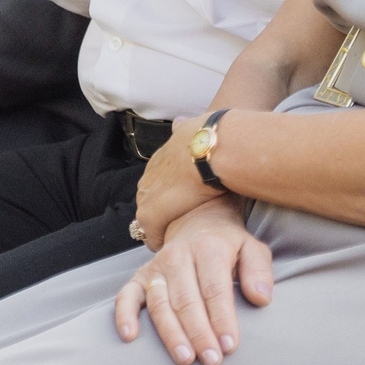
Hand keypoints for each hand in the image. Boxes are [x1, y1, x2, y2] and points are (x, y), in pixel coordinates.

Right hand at [113, 197, 272, 364]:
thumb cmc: (229, 245)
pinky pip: (126, 296)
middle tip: (212, 361)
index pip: (215, 290)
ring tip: (185, 359)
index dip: (222, 319)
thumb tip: (262, 298)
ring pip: (160, 304)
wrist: (198, 223)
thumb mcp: (252, 248)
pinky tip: (130, 338)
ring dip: (171, 334)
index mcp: (209, 249)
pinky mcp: (139, 277)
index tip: (230, 346)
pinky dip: (124, 316)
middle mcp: (178, 257)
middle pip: (187, 301)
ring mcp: (156, 267)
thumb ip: (259, 271)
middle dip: (199, 334)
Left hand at [134, 110, 230, 247]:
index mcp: (161, 157)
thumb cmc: (215, 137)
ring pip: (149, 214)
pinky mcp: (152, 212)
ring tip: (171, 236)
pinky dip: (158, 238)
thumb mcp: (194, 125)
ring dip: (159, 225)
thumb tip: (180, 121)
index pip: (157, 179)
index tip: (178, 201)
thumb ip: (186, 127)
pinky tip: (168, 243)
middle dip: (160, 209)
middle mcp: (150, 174)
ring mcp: (149, 193)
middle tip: (174, 221)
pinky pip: (151, 230)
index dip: (167, 192)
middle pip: (149, 197)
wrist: (216, 147)